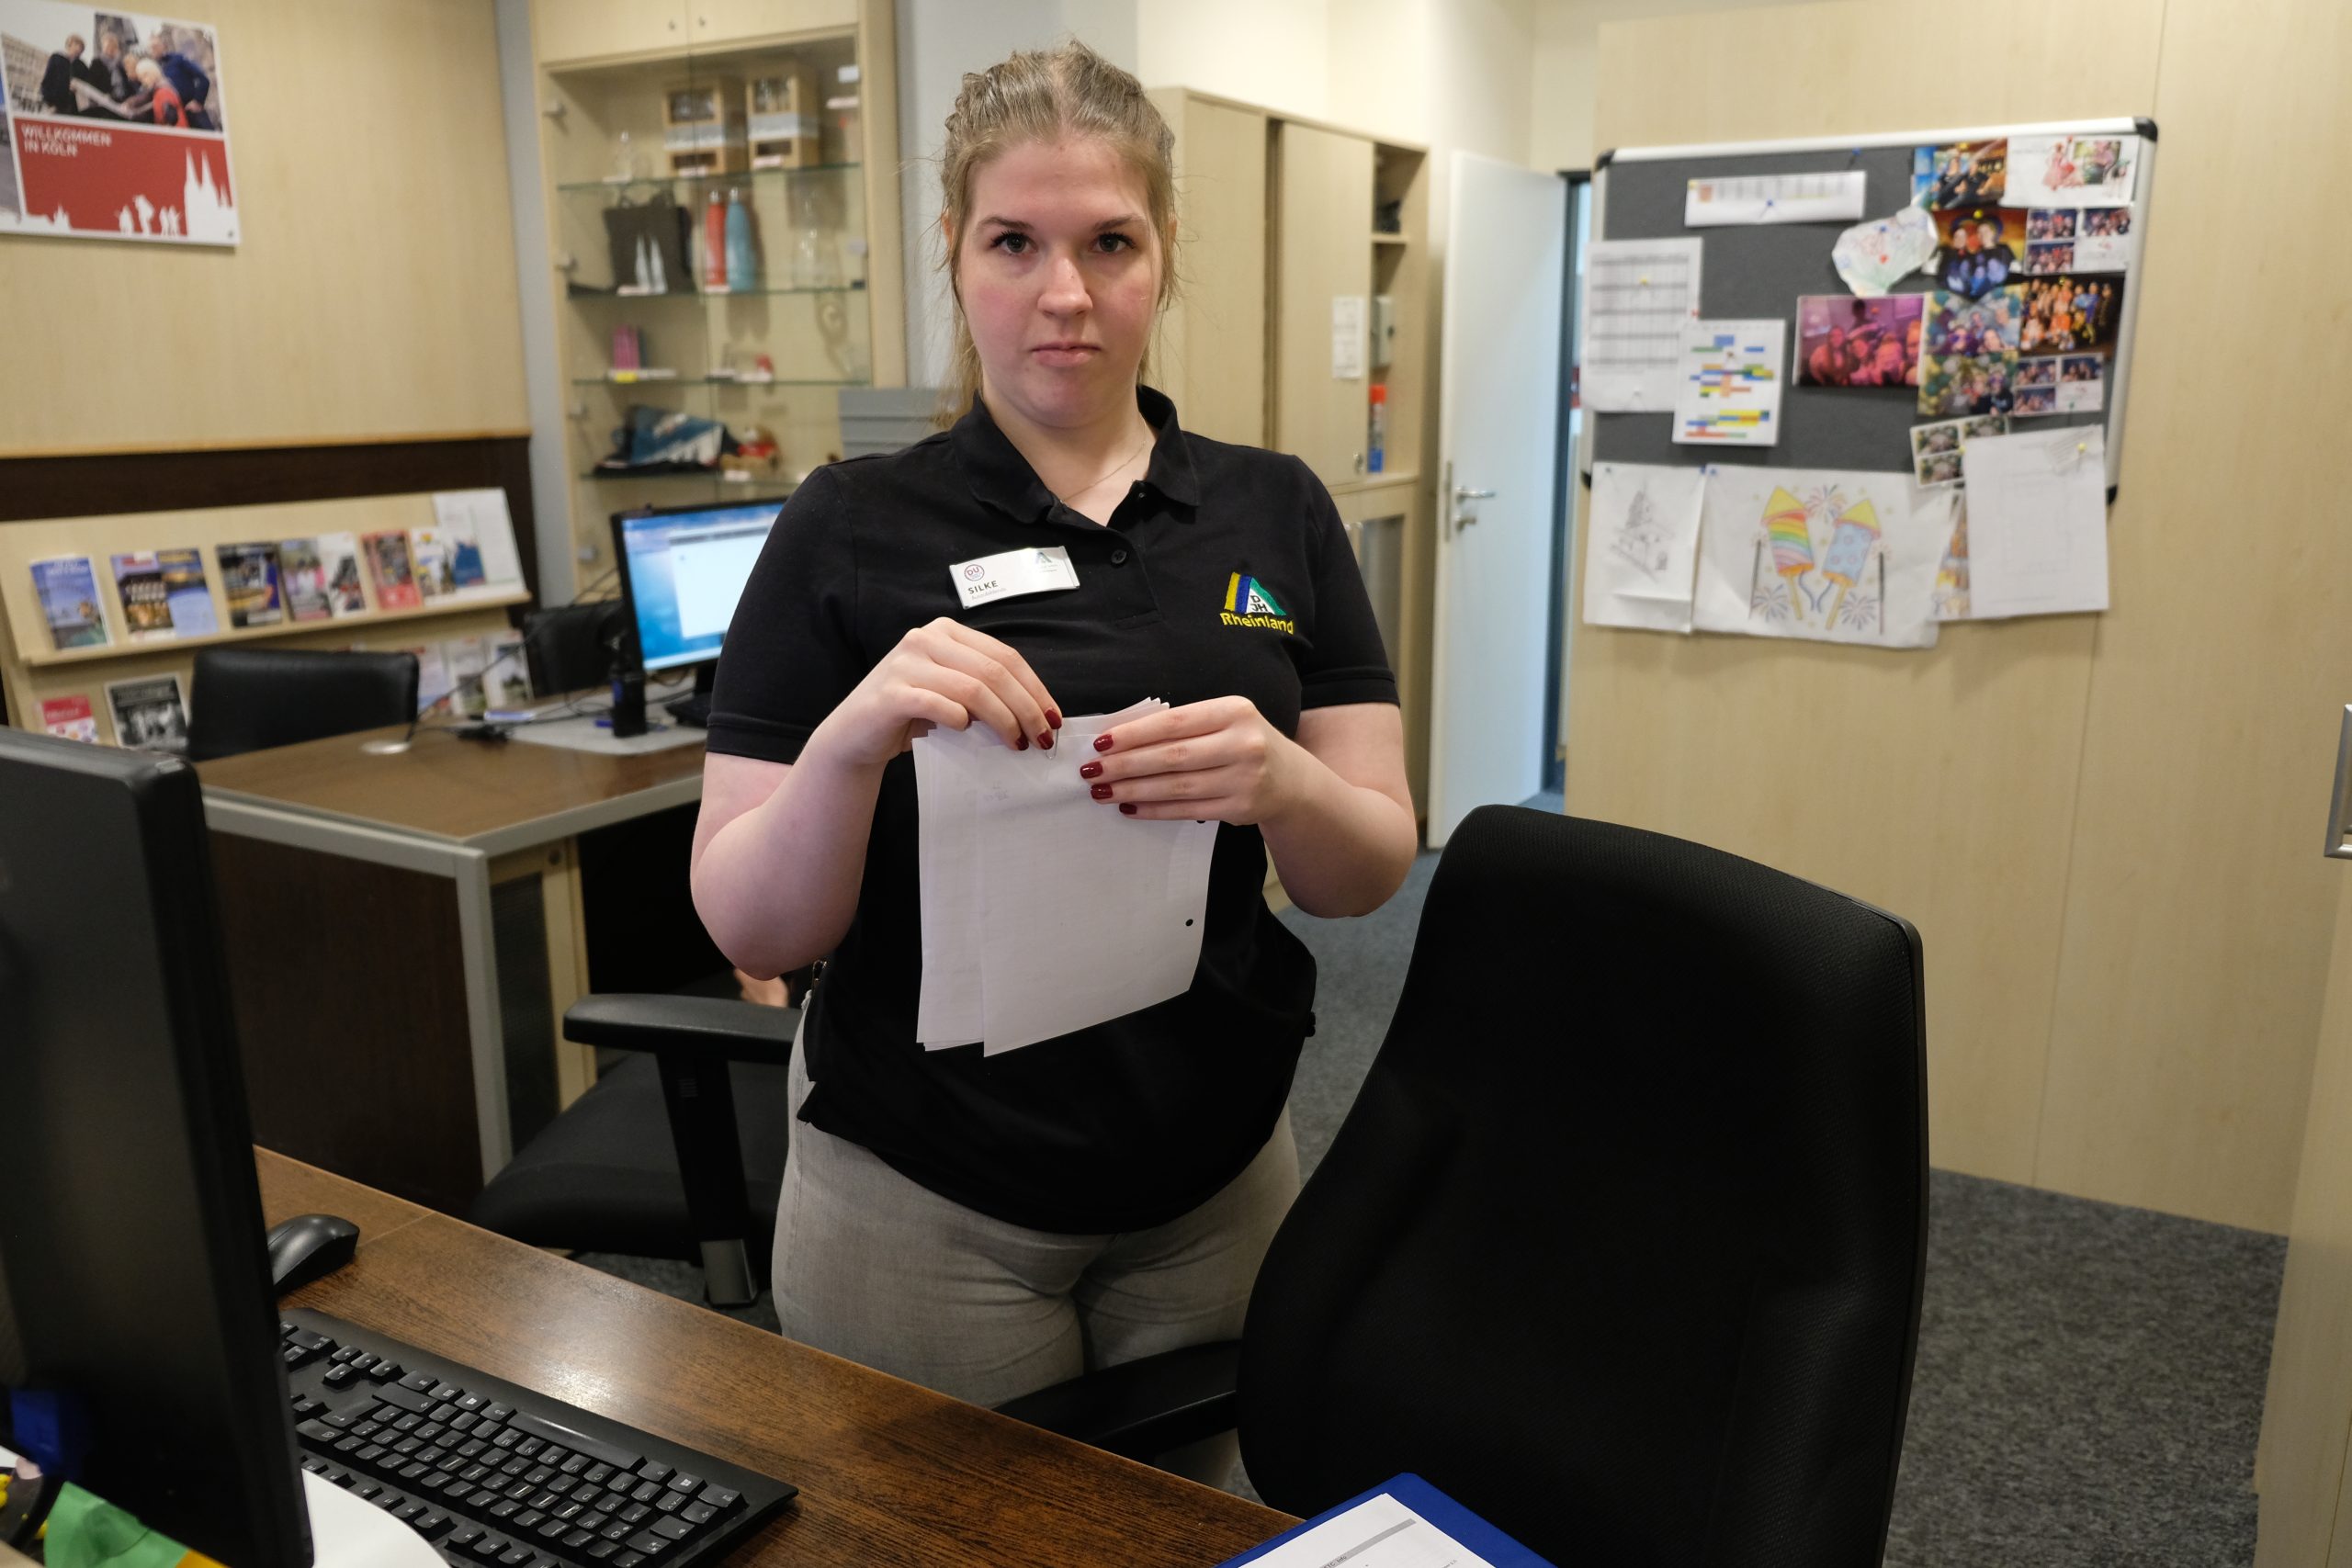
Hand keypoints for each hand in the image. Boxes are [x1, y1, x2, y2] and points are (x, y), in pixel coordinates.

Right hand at [808, 617, 1060, 768]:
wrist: (855, 735)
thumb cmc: (910, 715)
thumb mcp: (951, 692)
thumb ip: (984, 688)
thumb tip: (1035, 712)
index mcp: (946, 632)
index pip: (1004, 656)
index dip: (1035, 688)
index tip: (1053, 717)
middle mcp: (925, 638)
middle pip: (995, 671)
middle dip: (1027, 707)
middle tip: (1042, 737)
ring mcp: (906, 663)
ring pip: (974, 689)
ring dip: (1003, 719)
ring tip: (1017, 743)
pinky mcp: (892, 692)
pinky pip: (940, 704)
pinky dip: (961, 721)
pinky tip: (968, 733)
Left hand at [1080, 696, 1303, 824]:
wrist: (1290, 780)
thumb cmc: (1243, 743)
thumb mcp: (1223, 721)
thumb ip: (1182, 726)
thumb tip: (1120, 739)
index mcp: (1234, 711)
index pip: (1174, 722)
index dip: (1134, 733)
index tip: (1101, 743)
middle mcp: (1243, 743)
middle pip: (1172, 756)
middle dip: (1125, 765)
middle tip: (1092, 771)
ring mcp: (1244, 778)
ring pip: (1176, 786)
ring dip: (1133, 790)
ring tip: (1102, 791)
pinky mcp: (1240, 808)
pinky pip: (1187, 810)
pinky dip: (1154, 810)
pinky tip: (1129, 807)